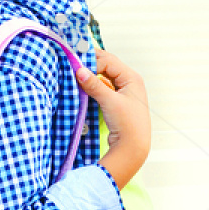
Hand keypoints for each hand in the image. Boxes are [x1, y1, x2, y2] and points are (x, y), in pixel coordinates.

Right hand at [75, 48, 150, 189]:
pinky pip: (105, 88)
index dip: (92, 62)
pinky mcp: (118, 102)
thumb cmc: (128, 125)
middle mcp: (130, 82)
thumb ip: (94, 84)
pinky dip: (95, 86)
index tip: (77, 67)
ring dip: (92, 76)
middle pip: (108, 66)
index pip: (109, 61)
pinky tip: (85, 88)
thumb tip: (79, 70)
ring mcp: (124, 92)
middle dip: (92, 66)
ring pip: (105, 77)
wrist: (133, 148)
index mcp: (132, 78)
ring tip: (78, 76)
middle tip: (75, 67)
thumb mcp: (110, 102)